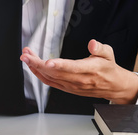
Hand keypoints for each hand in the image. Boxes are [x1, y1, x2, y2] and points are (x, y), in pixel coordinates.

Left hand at [20, 39, 137, 103]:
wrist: (111, 86)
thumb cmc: (108, 68)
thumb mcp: (109, 54)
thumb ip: (100, 48)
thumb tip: (92, 43)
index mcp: (89, 70)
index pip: (72, 68)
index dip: (59, 65)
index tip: (47, 62)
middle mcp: (78, 80)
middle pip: (55, 73)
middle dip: (37, 64)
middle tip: (26, 55)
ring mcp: (70, 86)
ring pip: (49, 78)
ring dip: (35, 68)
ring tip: (26, 57)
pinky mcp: (66, 89)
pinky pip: (50, 83)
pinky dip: (39, 75)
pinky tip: (32, 67)